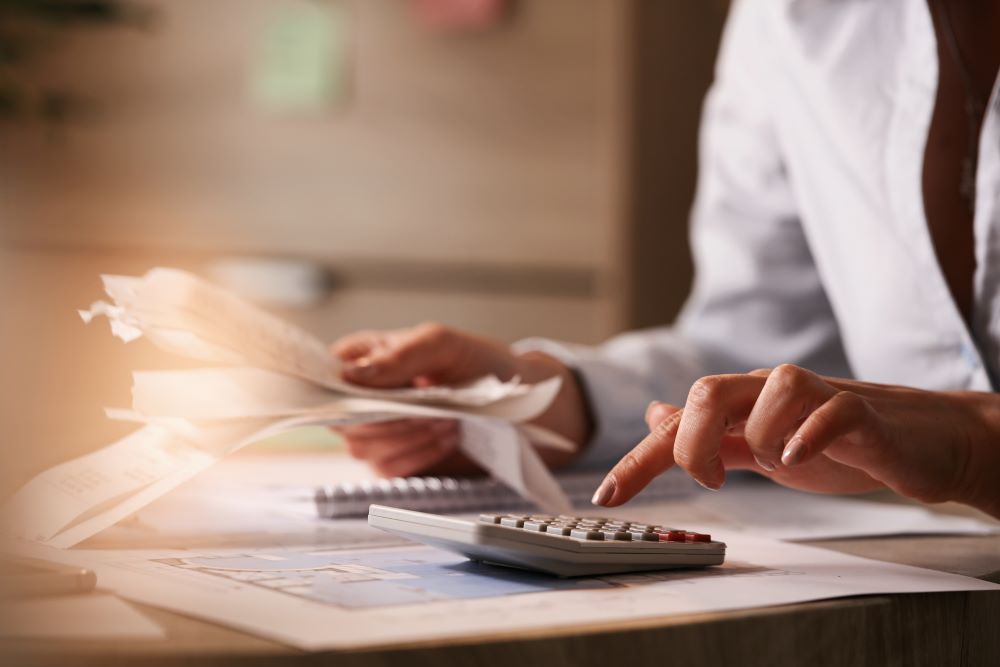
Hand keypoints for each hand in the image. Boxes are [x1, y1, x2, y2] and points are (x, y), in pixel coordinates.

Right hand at [331, 322, 590, 476]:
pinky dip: (417, 455)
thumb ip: (399, 355)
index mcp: (365, 357)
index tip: (363, 395)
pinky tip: (445, 438)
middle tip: (428, 408)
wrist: (520, 404)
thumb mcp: (443, 344)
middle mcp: (364, 396)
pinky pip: (387, 468)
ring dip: (407, 437)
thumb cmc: (480, 364)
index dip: (334, 389)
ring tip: (446, 420)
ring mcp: (377, 431)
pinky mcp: (396, 460)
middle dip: (387, 418)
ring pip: (361, 447)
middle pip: (342, 419)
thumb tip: (352, 375)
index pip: (324, 374)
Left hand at [592, 364, 999, 517]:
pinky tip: (798, 456)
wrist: (919, 441)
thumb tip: (654, 415)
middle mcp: (771, 392)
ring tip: (782, 461)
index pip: (678, 423)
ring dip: (762, 437)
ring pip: (768, 390)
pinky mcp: (861, 412)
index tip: (608, 497)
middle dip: (692, 443)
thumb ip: (708, 433)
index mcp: (743, 404)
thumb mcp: (758, 443)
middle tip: (711, 479)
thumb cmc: (836, 442)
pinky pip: (830, 409)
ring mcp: (818, 397)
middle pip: (709, 392)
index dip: (638, 459)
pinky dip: (808, 432)